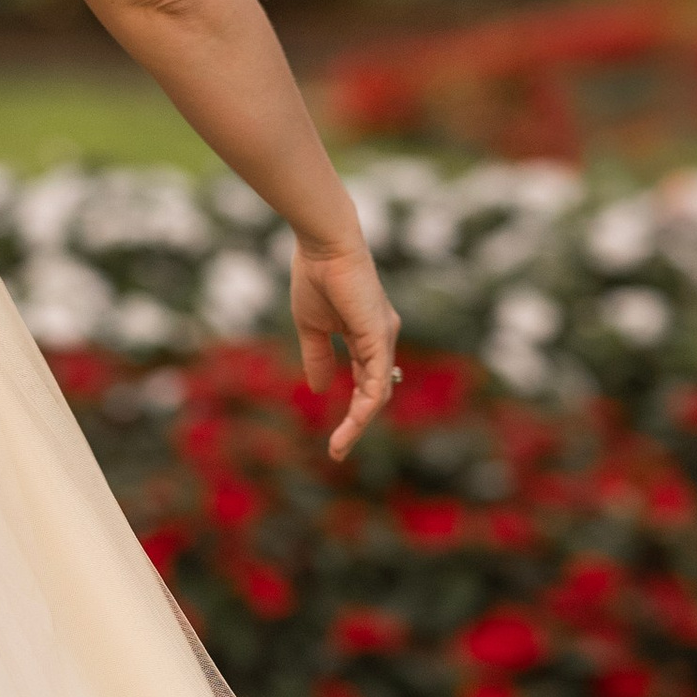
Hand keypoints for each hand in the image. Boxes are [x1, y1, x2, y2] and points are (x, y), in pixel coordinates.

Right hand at [292, 238, 399, 461]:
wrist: (324, 247)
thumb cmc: (316, 278)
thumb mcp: (312, 328)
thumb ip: (317, 358)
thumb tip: (319, 390)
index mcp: (366, 336)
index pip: (365, 381)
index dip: (352, 409)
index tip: (335, 435)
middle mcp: (382, 339)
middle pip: (375, 393)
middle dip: (357, 424)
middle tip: (337, 450)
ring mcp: (384, 340)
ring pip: (377, 394)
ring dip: (358, 424)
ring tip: (339, 447)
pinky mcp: (380, 338)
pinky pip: (376, 383)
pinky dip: (365, 408)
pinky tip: (351, 426)